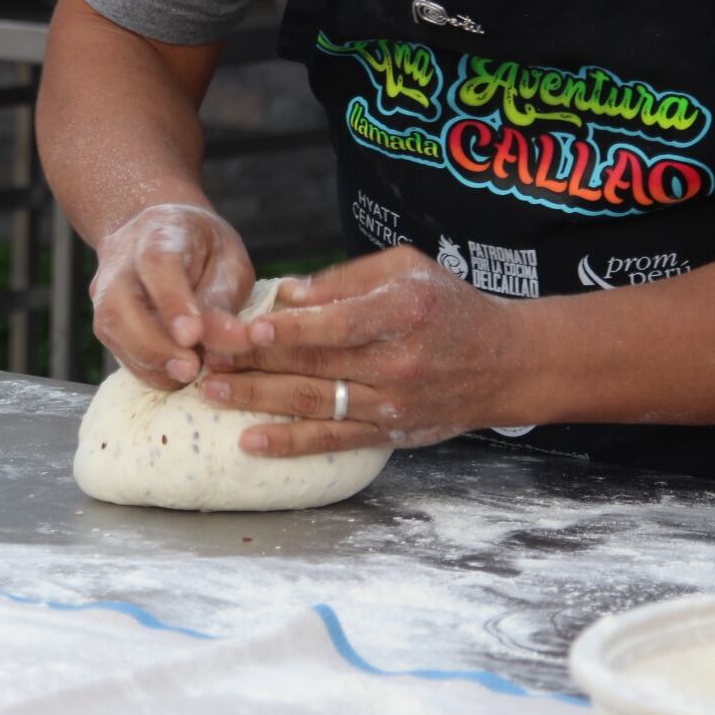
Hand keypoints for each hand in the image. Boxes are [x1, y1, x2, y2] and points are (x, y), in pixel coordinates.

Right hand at [90, 204, 255, 388]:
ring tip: (188, 376)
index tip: (192, 336)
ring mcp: (105, 291)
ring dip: (151, 363)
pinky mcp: (105, 320)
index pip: (157, 263)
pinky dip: (147, 370)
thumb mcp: (229, 263)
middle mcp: (121, 260)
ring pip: (112, 331)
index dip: (172, 301)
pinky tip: (175, 374)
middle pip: (118, 303)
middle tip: (191, 369)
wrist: (164, 233)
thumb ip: (223, 302)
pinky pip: (119, 350)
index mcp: (159, 232)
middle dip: (153, 345)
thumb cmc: (204, 249)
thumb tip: (220, 350)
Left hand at [197, 245, 525, 454]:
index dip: (289, 329)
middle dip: (254, 362)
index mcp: (403, 312)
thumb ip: (345, 279)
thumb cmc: (449, 306)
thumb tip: (287, 294)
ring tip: (213, 393)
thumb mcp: (407, 269)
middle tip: (207, 357)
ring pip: (315, 403)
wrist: (507, 363)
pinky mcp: (389, 431)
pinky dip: (289, 444)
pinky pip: (332, 440)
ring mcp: (393, 402)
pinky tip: (251, 441)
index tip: (247, 330)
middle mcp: (398, 362)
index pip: (337, 324)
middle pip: (315, 362)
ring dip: (258, 400)